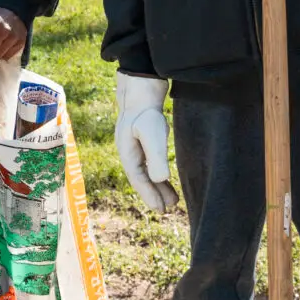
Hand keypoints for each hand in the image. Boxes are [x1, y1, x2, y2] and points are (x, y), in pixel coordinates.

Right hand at [114, 72, 177, 211]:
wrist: (142, 89)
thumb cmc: (146, 111)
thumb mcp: (153, 133)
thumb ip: (156, 156)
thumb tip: (159, 180)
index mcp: (127, 152)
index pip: (138, 179)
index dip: (149, 195)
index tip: (160, 209)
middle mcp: (129, 152)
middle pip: (141, 179)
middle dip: (153, 194)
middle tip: (167, 210)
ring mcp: (135, 147)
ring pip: (146, 172)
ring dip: (158, 186)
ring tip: (172, 200)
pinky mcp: (143, 142)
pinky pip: (150, 164)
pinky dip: (158, 174)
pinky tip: (167, 180)